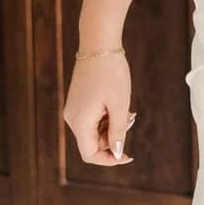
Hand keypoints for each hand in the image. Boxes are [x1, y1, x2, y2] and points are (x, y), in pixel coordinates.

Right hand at [64, 49, 135, 167]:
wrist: (99, 45)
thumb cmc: (111, 74)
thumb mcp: (119, 105)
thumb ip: (118, 132)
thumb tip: (117, 153)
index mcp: (80, 122)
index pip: (90, 154)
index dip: (109, 159)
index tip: (128, 155)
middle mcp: (72, 118)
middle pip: (93, 143)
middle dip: (114, 137)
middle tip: (130, 118)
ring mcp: (74, 109)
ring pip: (94, 130)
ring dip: (112, 126)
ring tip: (126, 108)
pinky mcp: (79, 101)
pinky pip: (93, 119)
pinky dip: (107, 117)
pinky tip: (118, 104)